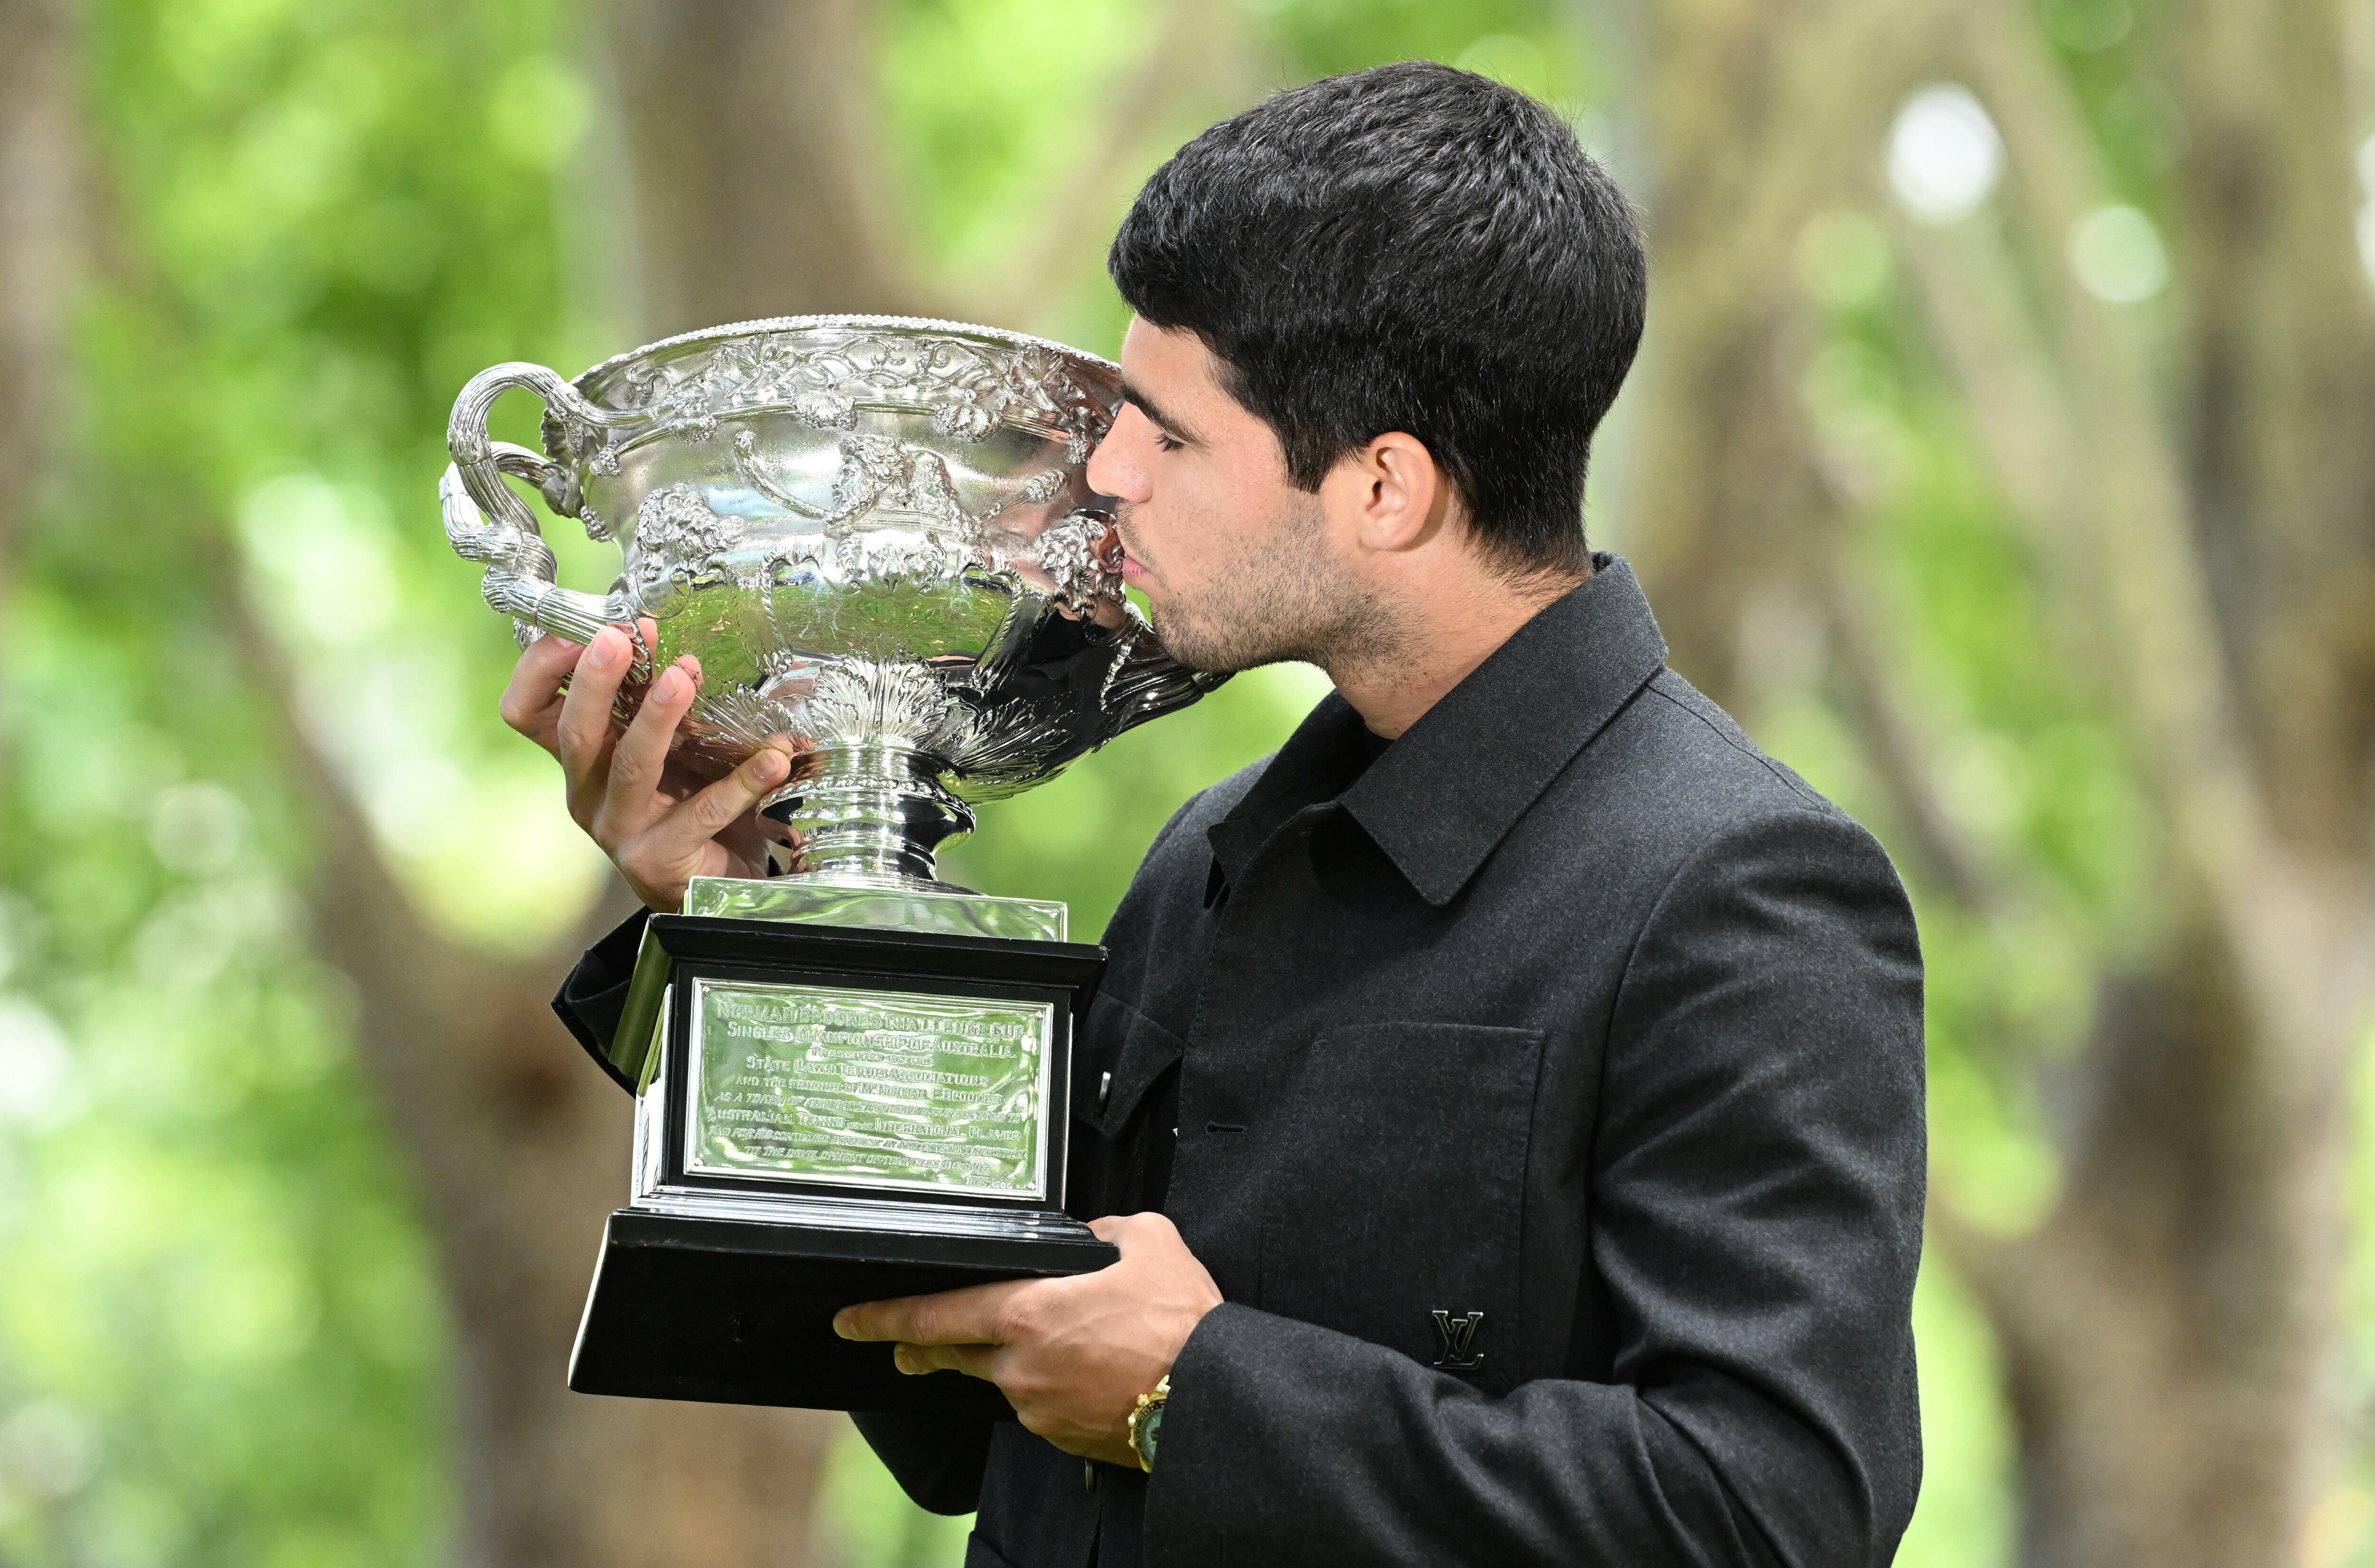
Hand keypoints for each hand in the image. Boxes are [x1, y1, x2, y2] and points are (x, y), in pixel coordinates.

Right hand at [500, 623, 795, 911]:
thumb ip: (663, 705)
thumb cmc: (687, 802)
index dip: (541, 667)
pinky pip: (701, 815)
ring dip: (657, 719)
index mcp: (580, 759)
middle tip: (620, 639)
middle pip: (574, 734)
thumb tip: (678, 658)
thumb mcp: (671, 746)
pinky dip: (740, 784)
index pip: (527, 711)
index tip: (585, 628)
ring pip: (630, 768)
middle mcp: (587, 794)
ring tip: (683, 678)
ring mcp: (619, 831)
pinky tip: (772, 759)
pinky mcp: (659, 861)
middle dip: (594, 681)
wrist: (715, 884)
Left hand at [832, 1213, 1221, 1465]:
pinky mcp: (1065, 1439)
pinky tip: (1088, 1371)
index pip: (936, 1314)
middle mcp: (1021, 1368)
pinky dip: (1052, 1386)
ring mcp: (1039, 1409)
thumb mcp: (1146, 1240)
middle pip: (952, 1355)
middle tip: (903, 1346)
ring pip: (1005, 1379)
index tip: (851, 1320)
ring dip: (1014, 1361)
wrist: (1213, 1396)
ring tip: (1065, 1342)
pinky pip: (1041, 1405)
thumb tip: (1089, 1240)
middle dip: (920, 1348)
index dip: (885, 1317)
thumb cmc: (1181, 1319)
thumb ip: (1102, 1232)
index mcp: (1028, 1314)